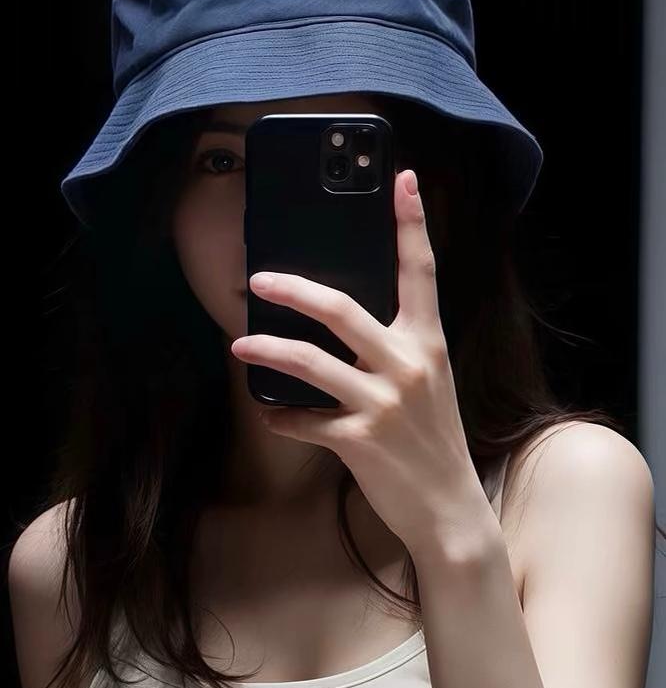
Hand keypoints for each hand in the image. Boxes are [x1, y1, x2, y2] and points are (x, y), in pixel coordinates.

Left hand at [229, 169, 497, 567]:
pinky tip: (273, 416)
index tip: (401, 179)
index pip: (420, 271)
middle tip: (258, 280)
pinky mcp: (360, 440)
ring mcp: (383, 403)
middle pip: (340, 309)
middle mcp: (408, 365)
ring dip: (266, 351)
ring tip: (239, 346)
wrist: (448, 508)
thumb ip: (397, 349)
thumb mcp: (428, 384)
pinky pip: (303, 421)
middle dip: (292, 289)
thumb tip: (345, 321)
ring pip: (309, 362)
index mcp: (428, 343)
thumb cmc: (432, 442)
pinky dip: (281, 418)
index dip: (411, 223)